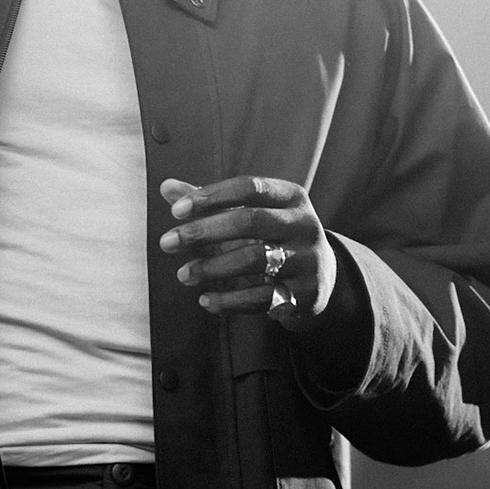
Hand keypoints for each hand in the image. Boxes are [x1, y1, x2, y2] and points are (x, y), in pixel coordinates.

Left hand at [158, 176, 339, 331]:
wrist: (322, 279)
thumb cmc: (274, 238)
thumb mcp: (250, 215)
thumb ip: (210, 202)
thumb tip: (167, 187)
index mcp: (290, 196)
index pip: (248, 187)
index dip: (211, 197)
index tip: (176, 211)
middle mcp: (303, 224)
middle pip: (250, 221)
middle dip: (204, 232)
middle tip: (167, 243)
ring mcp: (307, 259)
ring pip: (254, 260)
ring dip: (212, 268)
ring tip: (184, 274)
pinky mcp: (304, 294)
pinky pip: (262, 298)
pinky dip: (230, 301)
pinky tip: (205, 300)